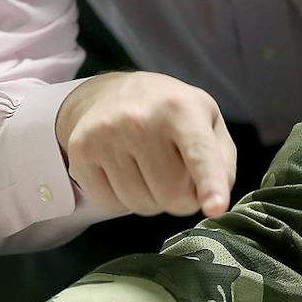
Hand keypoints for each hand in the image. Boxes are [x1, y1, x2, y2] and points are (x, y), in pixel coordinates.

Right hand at [56, 71, 236, 218]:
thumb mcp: (206, 123)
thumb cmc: (169, 113)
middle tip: (173, 171)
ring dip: (150, 198)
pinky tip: (123, 170)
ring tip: (147, 166)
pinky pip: (110, 205)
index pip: (199, 153)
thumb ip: (221, 163)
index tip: (215, 208)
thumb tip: (214, 202)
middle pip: (172, 196)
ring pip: (141, 205)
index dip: (210, 183)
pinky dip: (122, 199)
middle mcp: (141, 119)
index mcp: (181, 109)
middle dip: (180, 196)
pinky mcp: (81, 151)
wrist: (110, 93)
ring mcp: (106, 134)